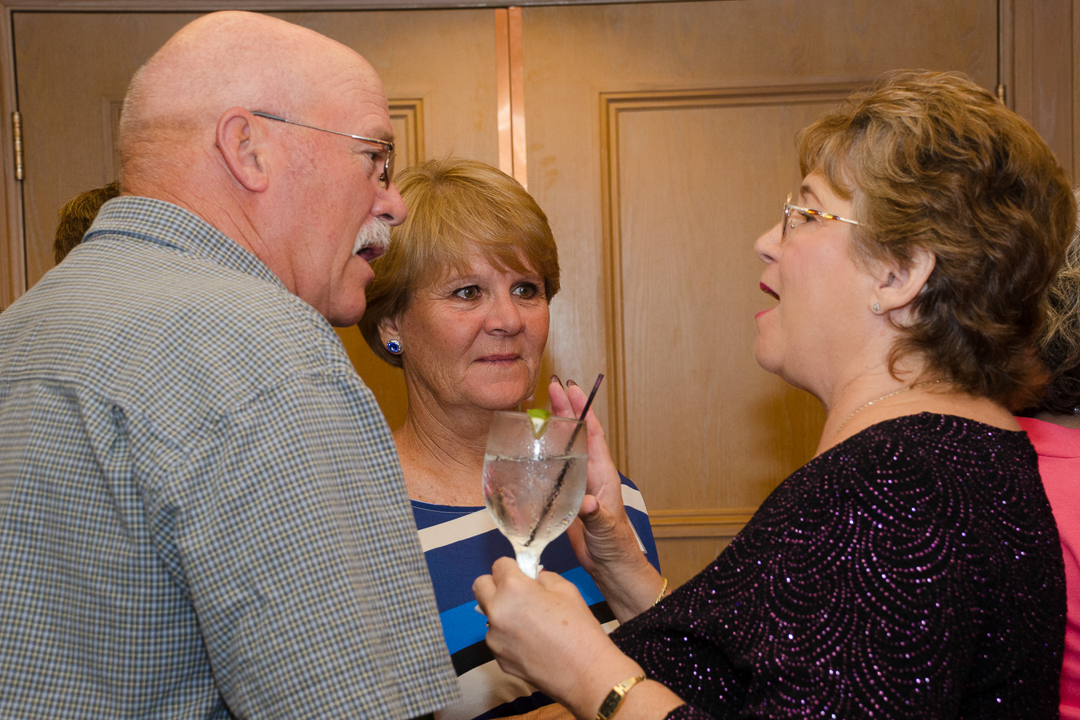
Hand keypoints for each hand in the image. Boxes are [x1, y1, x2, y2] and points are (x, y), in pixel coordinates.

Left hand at [473, 558, 643, 717]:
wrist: (585, 673)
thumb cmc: (579, 629)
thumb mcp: (566, 590)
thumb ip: (543, 578)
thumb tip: (533, 577)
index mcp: (513, 589)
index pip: (499, 565)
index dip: (513, 567)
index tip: (522, 574)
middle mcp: (497, 611)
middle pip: (480, 586)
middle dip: (496, 584)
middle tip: (517, 593)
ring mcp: (494, 638)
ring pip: (489, 615)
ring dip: (503, 613)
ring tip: (532, 625)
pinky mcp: (499, 659)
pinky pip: (498, 639)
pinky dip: (509, 637)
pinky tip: (533, 644)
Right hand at [550, 378, 665, 619]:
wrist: (611, 567)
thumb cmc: (615, 546)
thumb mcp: (606, 529)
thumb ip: (596, 515)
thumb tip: (587, 504)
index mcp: (603, 474)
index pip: (592, 434)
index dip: (582, 410)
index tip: (572, 389)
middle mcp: (590, 474)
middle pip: (576, 434)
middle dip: (565, 409)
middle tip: (551, 387)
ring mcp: (577, 484)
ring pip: (564, 448)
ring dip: (553, 427)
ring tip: (538, 408)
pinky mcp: (566, 497)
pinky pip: (554, 469)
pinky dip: (543, 454)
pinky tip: (530, 449)